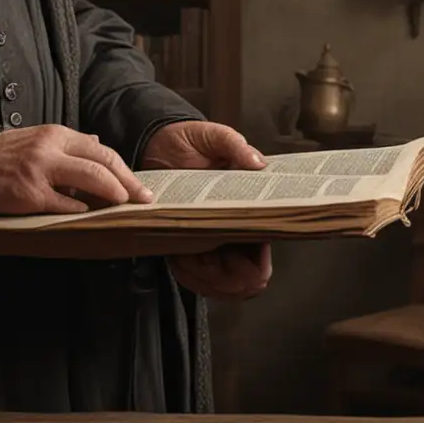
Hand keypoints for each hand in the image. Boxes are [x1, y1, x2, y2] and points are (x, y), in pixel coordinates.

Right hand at [0, 124, 153, 215]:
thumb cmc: (8, 155)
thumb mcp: (40, 138)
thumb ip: (69, 143)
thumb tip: (98, 144)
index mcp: (57, 135)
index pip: (101, 150)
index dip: (124, 170)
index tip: (139, 186)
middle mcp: (52, 148)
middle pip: (102, 162)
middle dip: (127, 183)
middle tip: (142, 199)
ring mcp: (41, 170)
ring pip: (90, 178)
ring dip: (112, 193)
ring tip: (123, 205)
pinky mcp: (30, 193)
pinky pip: (64, 203)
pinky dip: (81, 210)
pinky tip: (90, 215)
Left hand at [141, 123, 273, 299]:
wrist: (158, 143)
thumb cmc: (192, 141)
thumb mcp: (214, 135)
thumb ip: (235, 146)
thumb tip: (258, 164)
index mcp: (249, 209)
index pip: (264, 253)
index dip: (256, 265)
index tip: (234, 255)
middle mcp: (235, 232)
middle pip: (244, 280)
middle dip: (227, 279)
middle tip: (204, 257)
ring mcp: (212, 243)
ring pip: (220, 286)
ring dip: (204, 279)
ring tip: (186, 256)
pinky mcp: (187, 246)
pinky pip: (194, 280)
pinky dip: (187, 276)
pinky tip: (176, 259)